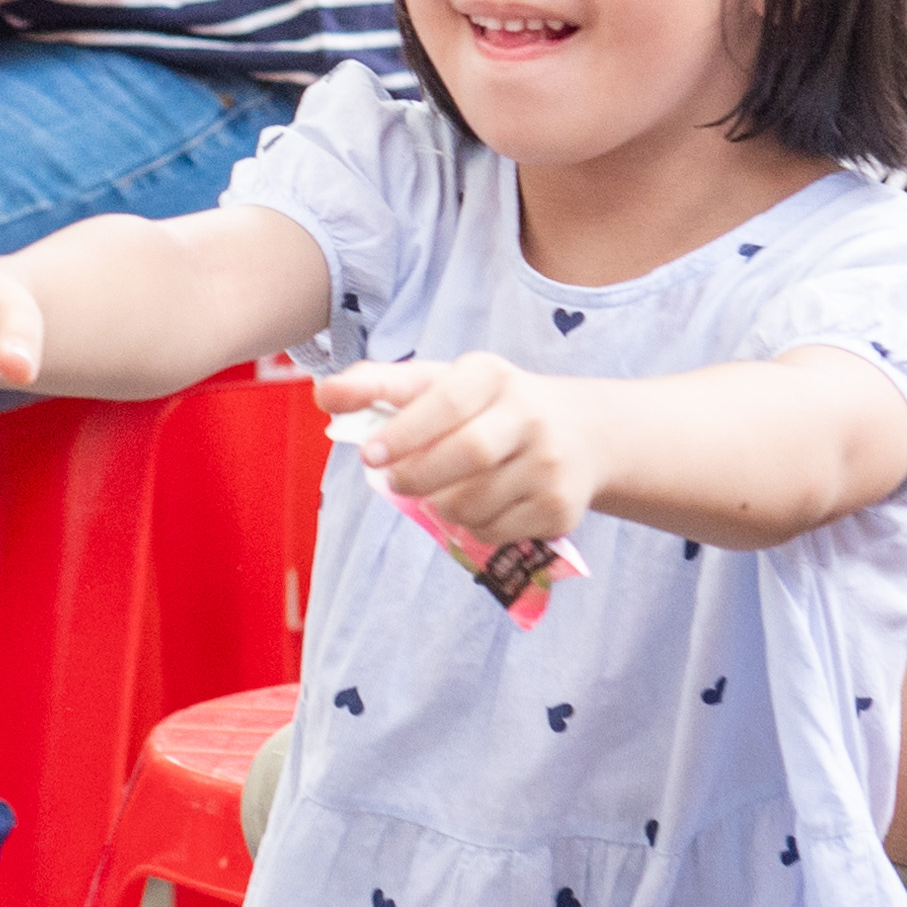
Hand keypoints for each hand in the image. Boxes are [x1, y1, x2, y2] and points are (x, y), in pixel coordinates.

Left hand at [312, 354, 602, 548]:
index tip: (369, 454)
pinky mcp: (559, 508)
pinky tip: (477, 505)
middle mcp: (530, 414)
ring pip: (473, 502)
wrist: (583, 435)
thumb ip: (382, 386)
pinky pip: (492, 531)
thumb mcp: (443, 384)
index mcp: (493, 375)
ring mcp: (550, 463)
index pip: (448, 400)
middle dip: (418, 476)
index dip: (406, 430)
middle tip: (394, 482)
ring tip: (440, 491)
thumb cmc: (488, 407)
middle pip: (468, 454)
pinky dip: (469, 526)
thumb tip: (323, 394)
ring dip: (440, 505)